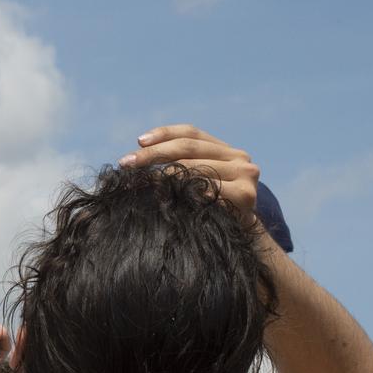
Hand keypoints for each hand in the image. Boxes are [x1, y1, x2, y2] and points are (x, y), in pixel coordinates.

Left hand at [121, 125, 259, 219]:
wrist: (240, 239)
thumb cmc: (209, 210)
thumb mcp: (195, 184)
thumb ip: (177, 167)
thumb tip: (135, 160)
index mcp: (225, 150)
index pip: (191, 133)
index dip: (164, 134)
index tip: (139, 142)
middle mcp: (238, 156)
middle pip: (189, 148)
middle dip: (154, 154)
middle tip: (127, 162)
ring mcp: (245, 174)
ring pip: (195, 167)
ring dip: (164, 173)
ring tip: (141, 179)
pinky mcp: (245, 194)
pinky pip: (208, 189)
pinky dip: (187, 190)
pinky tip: (168, 194)